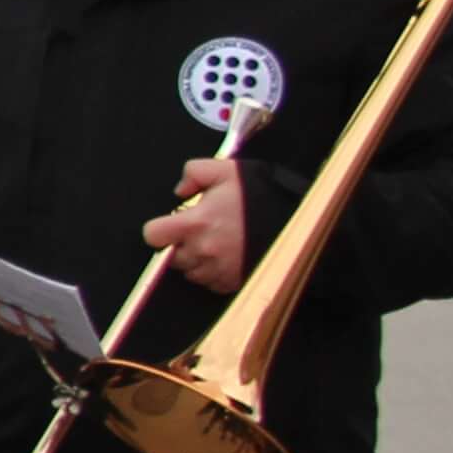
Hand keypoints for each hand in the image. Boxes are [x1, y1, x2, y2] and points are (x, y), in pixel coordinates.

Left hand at [145, 152, 251, 294]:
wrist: (299, 219)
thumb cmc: (259, 193)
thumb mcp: (224, 170)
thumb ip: (193, 173)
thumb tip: (180, 191)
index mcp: (196, 223)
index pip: (153, 235)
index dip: (159, 228)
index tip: (170, 223)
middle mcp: (203, 251)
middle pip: (172, 256)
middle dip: (180, 243)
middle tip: (202, 230)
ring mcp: (218, 270)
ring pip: (191, 271)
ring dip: (197, 259)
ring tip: (219, 241)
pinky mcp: (232, 283)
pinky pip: (211, 282)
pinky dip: (214, 272)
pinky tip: (229, 254)